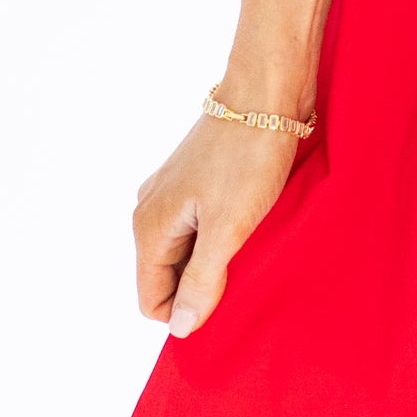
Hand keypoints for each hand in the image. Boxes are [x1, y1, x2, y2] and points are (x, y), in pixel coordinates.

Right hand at [133, 108, 302, 337]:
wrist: (267, 90)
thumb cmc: (248, 157)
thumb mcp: (228, 228)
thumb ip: (201, 281)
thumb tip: (180, 327)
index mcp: (149, 226)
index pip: (151, 300)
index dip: (187, 312)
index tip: (227, 299)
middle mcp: (150, 210)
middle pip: (168, 277)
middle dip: (202, 286)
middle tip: (245, 270)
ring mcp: (172, 192)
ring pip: (187, 251)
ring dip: (216, 260)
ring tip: (252, 245)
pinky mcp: (196, 179)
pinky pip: (201, 226)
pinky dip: (223, 235)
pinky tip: (251, 225)